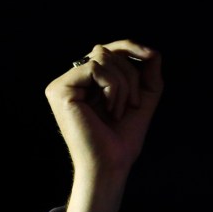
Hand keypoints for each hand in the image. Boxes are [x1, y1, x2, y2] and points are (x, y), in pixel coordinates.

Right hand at [44, 39, 162, 211]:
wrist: (111, 164)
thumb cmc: (124, 137)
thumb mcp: (143, 98)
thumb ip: (148, 73)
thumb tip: (152, 50)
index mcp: (87, 82)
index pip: (107, 50)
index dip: (129, 47)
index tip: (150, 56)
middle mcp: (72, 80)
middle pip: (106, 51)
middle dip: (130, 75)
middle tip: (134, 104)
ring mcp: (63, 84)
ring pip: (101, 57)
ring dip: (123, 84)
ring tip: (120, 111)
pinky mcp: (60, 89)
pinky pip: (95, 68)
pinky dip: (113, 87)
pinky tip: (111, 109)